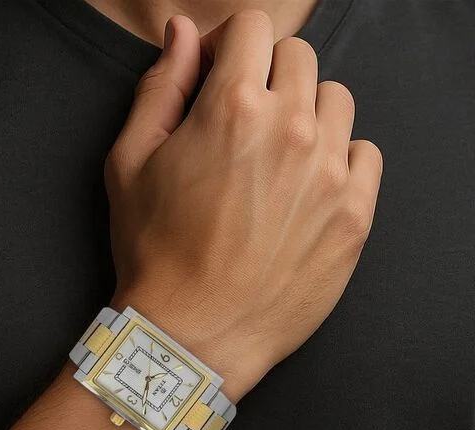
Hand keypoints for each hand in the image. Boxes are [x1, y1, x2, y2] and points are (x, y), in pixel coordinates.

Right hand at [107, 11, 382, 401]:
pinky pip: (364, 155)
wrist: (194, 334)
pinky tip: (308, 187)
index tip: (220, 76)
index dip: (231, 46)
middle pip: (299, 60)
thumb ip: (160, 88)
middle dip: (267, 76)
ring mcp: (329, 174)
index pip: (253, 29)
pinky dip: (339, 158)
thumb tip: (183, 33)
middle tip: (244, 122)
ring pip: (336, 102)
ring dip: (306, 114)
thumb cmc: (155, 253)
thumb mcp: (130, 165)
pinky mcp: (354, 216)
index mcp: (232, 109)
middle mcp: (290, 131)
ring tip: (277, 157)